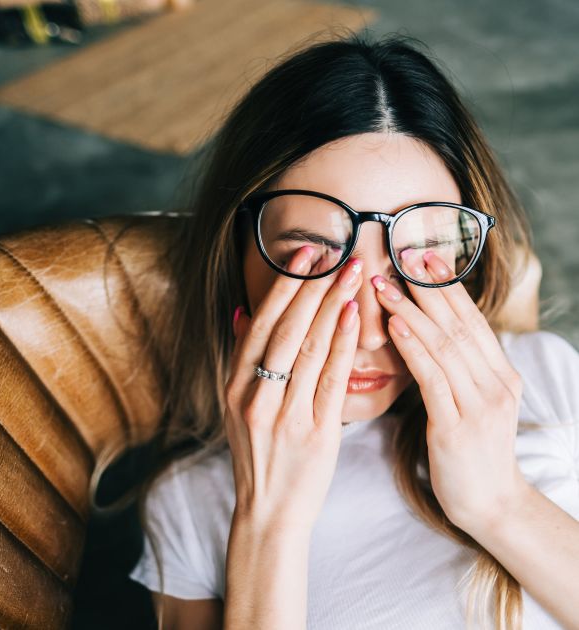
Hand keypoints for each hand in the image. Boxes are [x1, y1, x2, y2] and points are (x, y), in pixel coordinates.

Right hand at [225, 247, 362, 533]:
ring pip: (308, 348)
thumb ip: (240, 358)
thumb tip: (242, 311)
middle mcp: (255, 396)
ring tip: (352, 272)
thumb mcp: (236, 405)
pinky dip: (341, 344)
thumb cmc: (259, 453)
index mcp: (235, 386)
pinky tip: (353, 315)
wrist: (269, 511)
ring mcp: (284, 414)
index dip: (283, 286)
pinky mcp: (315, 432)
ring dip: (331, 305)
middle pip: (285, 329)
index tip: (304, 254)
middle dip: (312, 286)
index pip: (260, 324)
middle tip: (336, 252)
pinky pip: (330, 379)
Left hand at [370, 249, 528, 532]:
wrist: (490, 504)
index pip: (471, 320)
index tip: (424, 257)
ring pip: (444, 345)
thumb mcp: (473, 402)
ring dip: (411, 311)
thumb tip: (429, 332)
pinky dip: (412, 348)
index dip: (447, 287)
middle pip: (458, 324)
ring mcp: (480, 405)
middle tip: (401, 255)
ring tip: (384, 285)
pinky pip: (432, 378)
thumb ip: (458, 368)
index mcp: (501, 374)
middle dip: (428, 288)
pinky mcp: (457, 427)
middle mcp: (496, 383)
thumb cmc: (471, 450)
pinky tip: (393, 326)